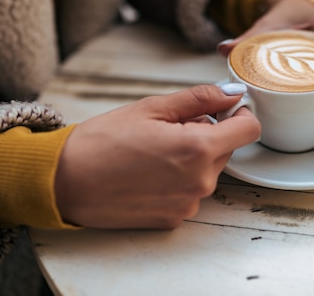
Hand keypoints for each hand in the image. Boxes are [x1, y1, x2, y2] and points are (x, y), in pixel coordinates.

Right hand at [55, 85, 259, 228]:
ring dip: (192, 157)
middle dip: (208, 134)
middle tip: (169, 128)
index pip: (249, 130)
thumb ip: (199, 99)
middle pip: (226, 149)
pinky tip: (147, 173)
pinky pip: (190, 192)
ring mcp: (187, 205)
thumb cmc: (103, 140)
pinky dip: (179, 179)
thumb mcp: (152, 108)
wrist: (64, 181)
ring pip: (208, 171)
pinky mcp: (173, 219)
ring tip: (153, 151)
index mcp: (198, 149)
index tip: (221, 109)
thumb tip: (232, 93)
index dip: (239, 114)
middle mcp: (200, 182)